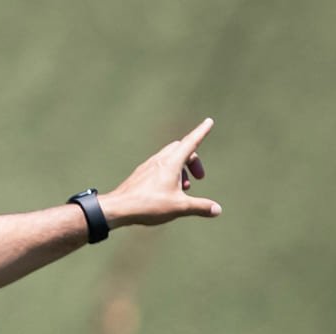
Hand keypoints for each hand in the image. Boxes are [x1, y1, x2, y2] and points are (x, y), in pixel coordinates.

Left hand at [100, 118, 221, 227]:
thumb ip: (200, 207)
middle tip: (199, 177)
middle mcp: (159, 160)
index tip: (208, 122)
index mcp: (171, 163)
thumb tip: (217, 210)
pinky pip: (159, 166)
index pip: (191, 142)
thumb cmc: (148, 205)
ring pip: (170, 158)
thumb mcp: (179, 207)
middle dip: (193, 159)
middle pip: (181, 149)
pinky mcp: (141, 174)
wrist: (118, 208)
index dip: (201, 132)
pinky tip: (167, 191)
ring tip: (183, 189)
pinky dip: (169, 173)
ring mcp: (148, 166)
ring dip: (181, 169)